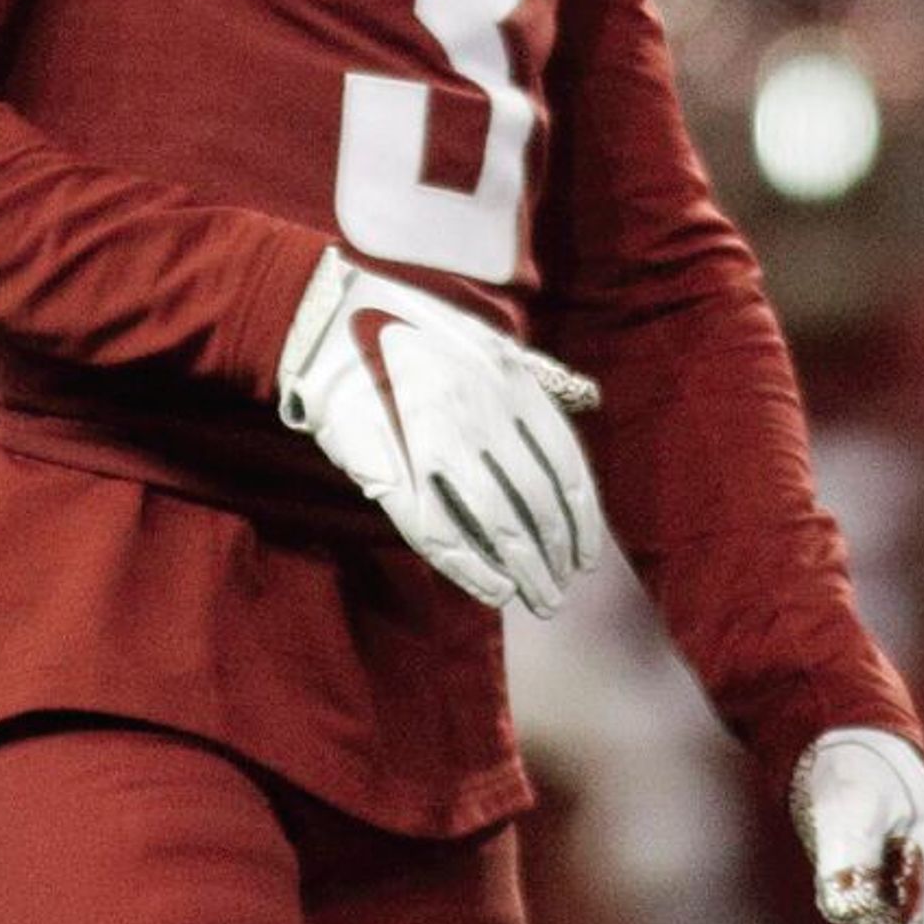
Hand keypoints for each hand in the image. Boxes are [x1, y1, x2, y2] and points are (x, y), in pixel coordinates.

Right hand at [275, 250, 605, 612]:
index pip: (565, 464)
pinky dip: (472, 569)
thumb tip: (589, 396)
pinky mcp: (393, 468)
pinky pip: (441, 533)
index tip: (587, 556)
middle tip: (563, 591)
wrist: (334, 324)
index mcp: (509, 380)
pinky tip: (493, 590)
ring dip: (526, 571)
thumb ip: (532, 371)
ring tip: (539, 598)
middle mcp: (481, 412)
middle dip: (556, 556)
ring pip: (497, 524)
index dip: (582, 519)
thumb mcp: (481, 338)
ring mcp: (437, 441)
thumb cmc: (413, 335)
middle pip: (536, 503)